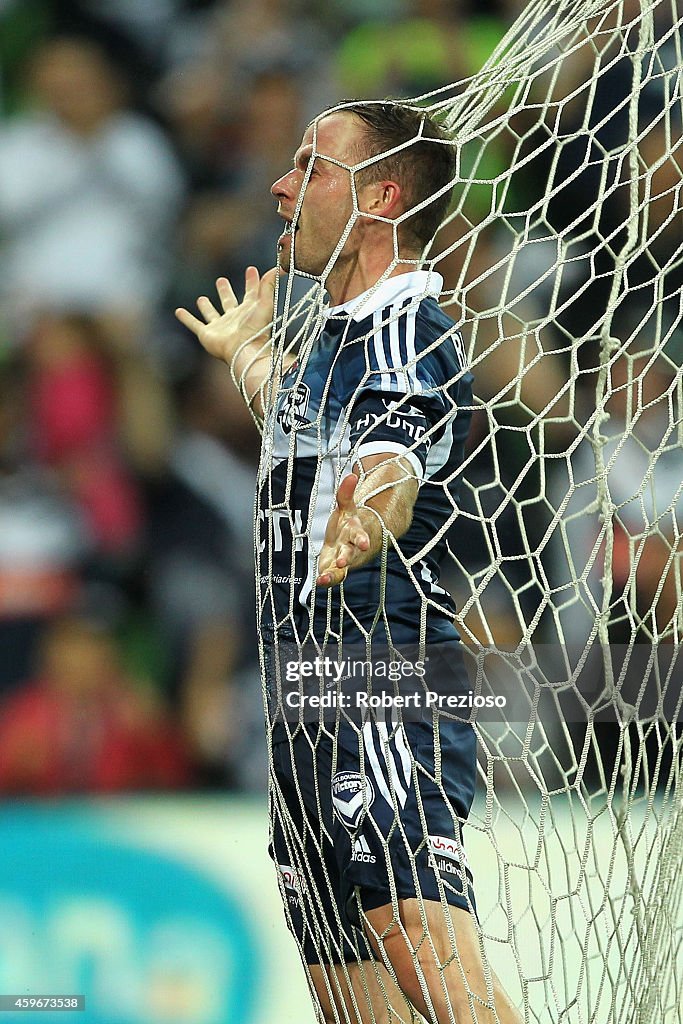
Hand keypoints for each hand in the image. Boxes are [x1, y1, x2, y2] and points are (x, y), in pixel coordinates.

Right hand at [175, 266, 278, 364]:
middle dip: (225, 292)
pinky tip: (179, 312)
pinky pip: (194, 324)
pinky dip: (186, 319)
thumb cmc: (257, 330)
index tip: (251, 269)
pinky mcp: (207, 334)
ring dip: (207, 307)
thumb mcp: (265, 303)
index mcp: (249, 312)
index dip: (252, 282)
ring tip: (201, 298)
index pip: (251, 293)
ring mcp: (220, 327)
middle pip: (229, 302)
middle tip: (221, 280)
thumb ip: (270, 285)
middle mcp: (234, 319)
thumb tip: (281, 266)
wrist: (245, 351)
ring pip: (212, 314)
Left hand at [316, 474, 374, 588]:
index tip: (364, 543)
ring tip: (324, 578)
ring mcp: (344, 561)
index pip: (359, 535)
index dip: (361, 539)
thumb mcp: (347, 508)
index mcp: (355, 532)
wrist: (355, 543)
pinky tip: (319, 582)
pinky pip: (333, 577)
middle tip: (341, 563)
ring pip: (342, 570)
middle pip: (350, 554)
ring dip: (334, 574)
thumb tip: (352, 475)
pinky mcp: (335, 570)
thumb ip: (346, 494)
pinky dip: (327, 581)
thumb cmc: (349, 524)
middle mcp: (352, 549)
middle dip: (347, 558)